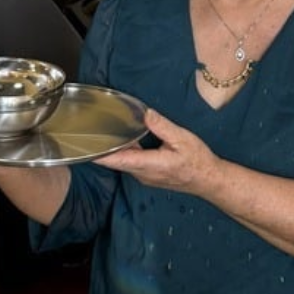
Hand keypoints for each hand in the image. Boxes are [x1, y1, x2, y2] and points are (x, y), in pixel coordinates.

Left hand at [94, 109, 220, 195]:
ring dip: (114, 150)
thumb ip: (162, 126)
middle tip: (90, 132)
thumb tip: (145, 114)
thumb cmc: (198, 161)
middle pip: (117, 161)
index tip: (85, 148)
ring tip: (101, 133)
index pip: (118, 160)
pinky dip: (125, 153)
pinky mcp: (148, 176)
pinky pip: (131, 163)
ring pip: (123, 162)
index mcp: (150, 165)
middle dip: (104, 148)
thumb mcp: (182, 139)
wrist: (208, 180)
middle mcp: (143, 174)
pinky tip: (124, 140)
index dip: (100, 155)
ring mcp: (145, 177)